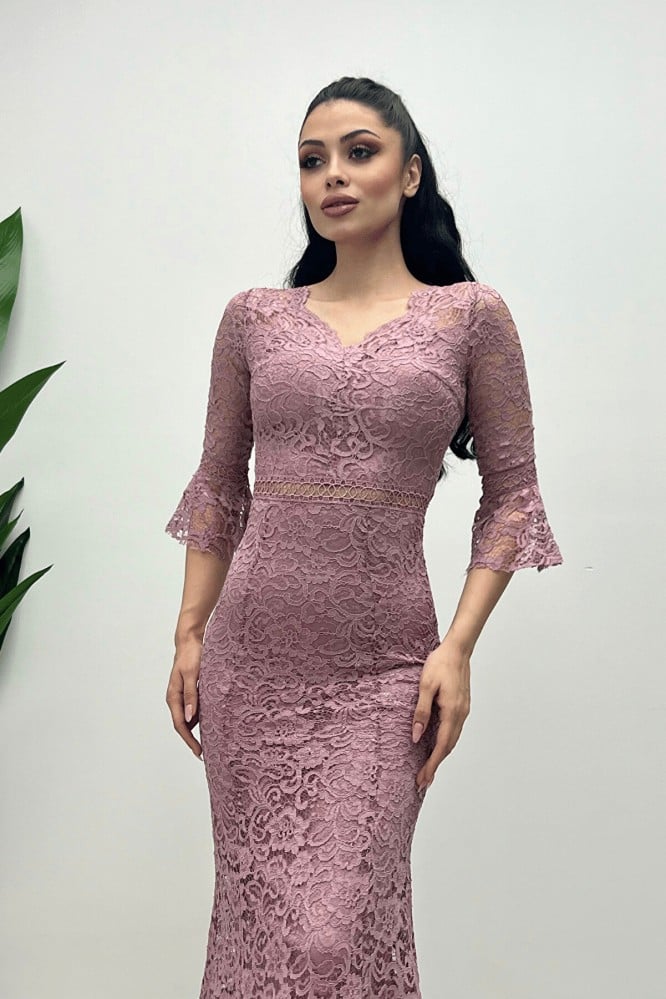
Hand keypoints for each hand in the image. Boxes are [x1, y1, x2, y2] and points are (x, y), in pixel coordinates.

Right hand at [165, 638, 203, 759]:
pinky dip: (201, 717)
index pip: (180, 725)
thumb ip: (191, 696)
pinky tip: (211, 721)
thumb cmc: (191, 655)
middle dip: (192, 740)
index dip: (189, 740)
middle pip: (183, 725)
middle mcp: (177, 698)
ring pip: (189, 718)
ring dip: (197, 730)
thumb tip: (189, 718)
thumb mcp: (192, 675)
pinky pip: (194, 709)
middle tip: (204, 753)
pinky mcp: (190, 691)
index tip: (199, 752)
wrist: (191, 639)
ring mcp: (183, 695)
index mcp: (174, 697)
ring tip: (210, 741)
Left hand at [411, 636, 470, 791]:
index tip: (424, 779)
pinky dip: (446, 743)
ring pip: (453, 740)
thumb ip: (421, 711)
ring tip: (428, 768)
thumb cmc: (440, 664)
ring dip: (441, 755)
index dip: (432, 764)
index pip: (442, 746)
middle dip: (436, 765)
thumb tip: (417, 736)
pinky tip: (437, 745)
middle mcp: (461, 714)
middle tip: (423, 781)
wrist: (458, 649)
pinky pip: (454, 730)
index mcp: (452, 712)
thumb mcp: (425, 686)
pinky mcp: (462, 706)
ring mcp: (464, 711)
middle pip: (449, 747)